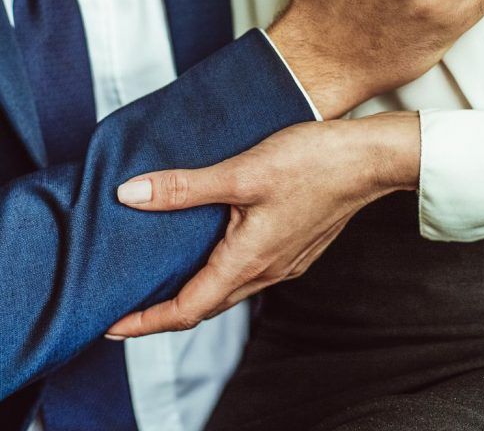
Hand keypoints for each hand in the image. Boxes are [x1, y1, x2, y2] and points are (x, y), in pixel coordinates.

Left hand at [106, 113, 419, 338]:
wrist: (370, 159)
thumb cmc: (313, 163)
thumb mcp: (242, 171)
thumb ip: (185, 187)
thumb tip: (131, 195)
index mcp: (248, 261)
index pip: (185, 310)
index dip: (145, 322)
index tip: (112, 325)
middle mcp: (266, 271)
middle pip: (206, 305)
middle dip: (164, 311)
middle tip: (129, 304)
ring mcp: (285, 261)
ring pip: (229, 288)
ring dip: (194, 289)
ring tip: (164, 274)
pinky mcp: (296, 246)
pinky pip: (250, 270)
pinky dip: (221, 269)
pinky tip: (214, 243)